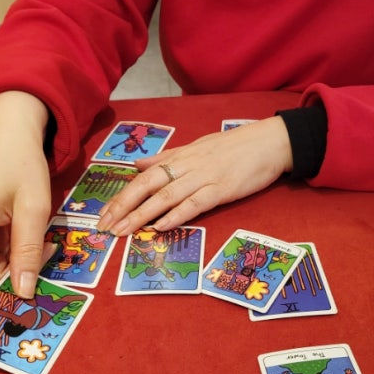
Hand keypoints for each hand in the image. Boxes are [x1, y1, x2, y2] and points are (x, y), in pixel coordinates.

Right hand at [0, 92, 51, 327]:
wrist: (13, 132)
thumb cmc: (21, 164)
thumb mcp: (33, 208)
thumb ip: (28, 251)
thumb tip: (24, 292)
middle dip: (3, 290)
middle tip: (38, 295)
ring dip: (16, 272)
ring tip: (47, 254)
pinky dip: (17, 259)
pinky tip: (41, 248)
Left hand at [97, 116, 292, 234]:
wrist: (269, 142)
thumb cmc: (234, 146)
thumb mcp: (197, 147)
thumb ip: (167, 157)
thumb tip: (138, 164)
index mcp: (180, 157)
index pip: (143, 177)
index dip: (122, 196)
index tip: (104, 214)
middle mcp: (187, 166)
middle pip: (148, 186)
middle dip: (124, 207)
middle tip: (106, 227)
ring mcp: (204, 178)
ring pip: (166, 196)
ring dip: (142, 215)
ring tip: (125, 231)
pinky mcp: (222, 189)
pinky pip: (195, 203)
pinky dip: (176, 215)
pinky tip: (160, 226)